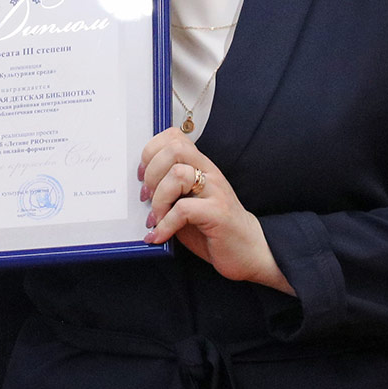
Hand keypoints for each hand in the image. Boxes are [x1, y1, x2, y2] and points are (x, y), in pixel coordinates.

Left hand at [138, 128, 293, 295]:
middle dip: (151, 172)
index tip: (142, 176)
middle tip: (146, 197)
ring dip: (158, 199)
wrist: (248, 251)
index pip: (174, 137)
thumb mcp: (188, 201)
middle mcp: (210, 173)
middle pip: (174, 149)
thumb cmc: (213, 227)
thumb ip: (170, 189)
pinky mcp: (218, 213)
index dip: (151, 151)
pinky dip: (165, 224)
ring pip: (178, 175)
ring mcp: (216, 191)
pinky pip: (183, 209)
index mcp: (201, 165)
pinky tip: (160, 236)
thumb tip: (139, 187)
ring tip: (155, 218)